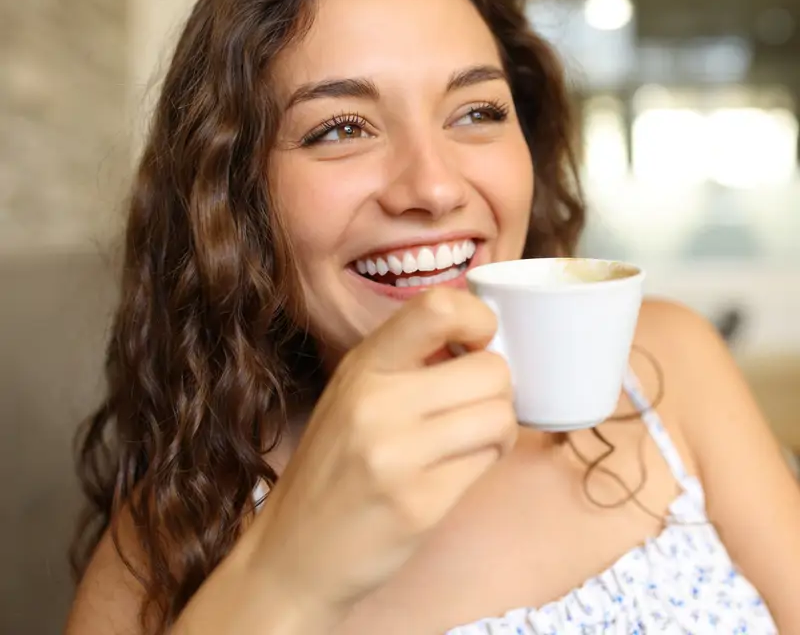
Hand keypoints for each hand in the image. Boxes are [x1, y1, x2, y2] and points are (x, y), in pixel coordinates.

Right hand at [251, 288, 516, 619]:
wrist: (291, 553)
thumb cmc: (331, 468)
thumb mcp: (351, 395)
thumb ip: (405, 362)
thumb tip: (480, 341)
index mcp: (362, 366)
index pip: (439, 307)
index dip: (479, 319)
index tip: (480, 343)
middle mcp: (376, 402)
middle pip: (489, 369)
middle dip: (498, 388)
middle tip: (477, 405)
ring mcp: (397, 455)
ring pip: (499, 416)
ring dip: (498, 429)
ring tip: (472, 440)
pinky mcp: (420, 504)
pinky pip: (487, 463)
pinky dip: (485, 464)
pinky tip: (457, 471)